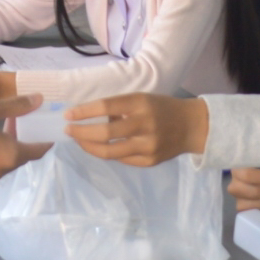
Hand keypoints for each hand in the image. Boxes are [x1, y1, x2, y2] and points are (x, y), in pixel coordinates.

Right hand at [0, 93, 44, 183]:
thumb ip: (17, 106)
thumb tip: (39, 100)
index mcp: (9, 155)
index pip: (36, 151)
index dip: (44, 142)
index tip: (46, 132)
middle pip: (18, 158)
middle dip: (20, 141)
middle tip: (17, 122)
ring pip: (1, 162)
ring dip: (4, 147)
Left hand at [66, 94, 209, 165]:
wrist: (192, 126)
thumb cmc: (161, 108)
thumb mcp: (142, 99)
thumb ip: (119, 108)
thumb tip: (90, 118)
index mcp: (141, 103)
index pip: (106, 106)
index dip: (84, 112)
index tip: (68, 115)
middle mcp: (145, 124)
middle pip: (105, 132)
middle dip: (81, 133)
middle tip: (69, 131)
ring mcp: (148, 145)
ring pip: (110, 151)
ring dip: (89, 147)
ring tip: (79, 141)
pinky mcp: (150, 161)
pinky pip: (121, 159)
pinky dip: (107, 153)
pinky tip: (99, 148)